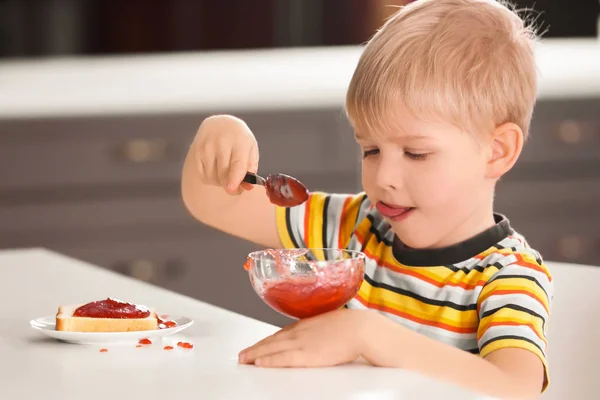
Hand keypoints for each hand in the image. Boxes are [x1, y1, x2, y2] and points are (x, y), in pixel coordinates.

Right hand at [192, 115, 258, 194]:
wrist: (219, 124)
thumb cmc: (239, 139)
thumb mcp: (251, 149)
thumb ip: (251, 168)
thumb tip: (247, 187)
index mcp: (240, 141)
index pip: (237, 163)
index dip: (234, 178)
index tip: (232, 190)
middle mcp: (221, 142)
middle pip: (223, 174)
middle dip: (230, 186)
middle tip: (236, 188)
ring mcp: (206, 147)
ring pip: (212, 177)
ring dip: (220, 182)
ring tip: (226, 173)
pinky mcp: (196, 152)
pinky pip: (203, 176)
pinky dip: (210, 179)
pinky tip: (216, 170)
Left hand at [238, 309, 373, 367]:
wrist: (360, 328)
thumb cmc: (352, 327)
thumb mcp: (330, 324)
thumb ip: (320, 330)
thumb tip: (319, 336)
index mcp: (306, 325)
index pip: (281, 334)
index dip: (267, 341)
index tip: (257, 346)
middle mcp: (300, 332)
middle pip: (272, 341)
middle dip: (256, 348)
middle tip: (242, 355)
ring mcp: (302, 343)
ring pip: (272, 349)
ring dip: (256, 354)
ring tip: (244, 360)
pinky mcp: (306, 354)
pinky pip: (282, 359)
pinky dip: (269, 360)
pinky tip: (259, 363)